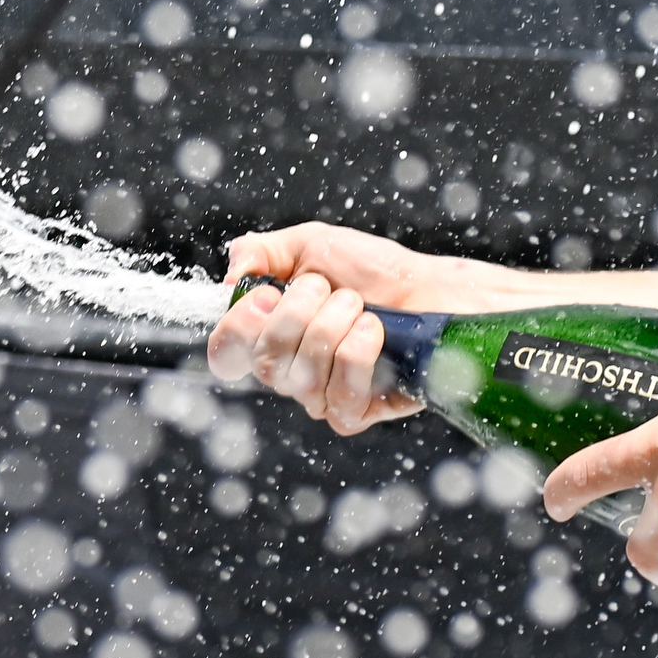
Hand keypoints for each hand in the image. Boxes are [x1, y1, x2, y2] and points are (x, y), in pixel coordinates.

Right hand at [209, 224, 435, 436]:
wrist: (432, 289)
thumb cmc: (375, 270)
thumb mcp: (309, 244)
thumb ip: (258, 251)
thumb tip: (231, 279)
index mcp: (268, 334)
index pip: (225, 353)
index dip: (238, 326)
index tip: (269, 294)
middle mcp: (288, 372)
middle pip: (264, 360)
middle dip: (300, 312)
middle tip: (332, 290)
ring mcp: (319, 396)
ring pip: (303, 373)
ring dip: (336, 324)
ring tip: (361, 306)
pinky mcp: (354, 413)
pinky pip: (339, 393)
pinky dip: (359, 351)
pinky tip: (375, 331)